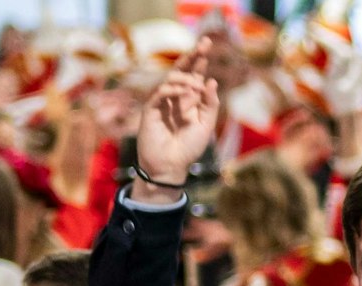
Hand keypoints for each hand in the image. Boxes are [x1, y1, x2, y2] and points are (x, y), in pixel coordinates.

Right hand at [134, 40, 220, 193]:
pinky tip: (184, 92)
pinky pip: (160, 92)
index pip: (195, 76)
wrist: (171, 165)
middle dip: (192, 57)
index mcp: (190, 101)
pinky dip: (173, 90)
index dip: (199, 61)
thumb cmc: (189, 147)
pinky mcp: (151, 109)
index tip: (207, 44)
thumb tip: (211, 81)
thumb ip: (210, 104)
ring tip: (196, 88)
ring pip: (172, 79)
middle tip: (203, 44)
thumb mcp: (206, 125)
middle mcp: (176, 98)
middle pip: (181, 71)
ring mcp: (162, 102)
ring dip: (187, 81)